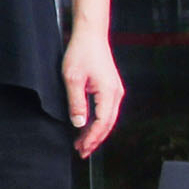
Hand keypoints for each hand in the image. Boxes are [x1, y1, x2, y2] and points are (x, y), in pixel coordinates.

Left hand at [64, 26, 126, 156]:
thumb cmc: (81, 53)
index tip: (80, 148)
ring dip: (96, 132)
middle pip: (108, 124)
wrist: (91, 35)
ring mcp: (115, 90)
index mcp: (109, 93)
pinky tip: (88, 127)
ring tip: (83, 144)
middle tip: (81, 152)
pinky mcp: (111, 87)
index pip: (102, 123)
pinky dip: (99, 122)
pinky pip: (107, 110)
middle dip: (95, 140)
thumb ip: (76, 102)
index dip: (91, 138)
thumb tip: (79, 124)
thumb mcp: (72, 79)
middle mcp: (116, 93)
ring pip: (109, 118)